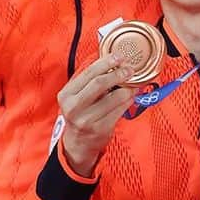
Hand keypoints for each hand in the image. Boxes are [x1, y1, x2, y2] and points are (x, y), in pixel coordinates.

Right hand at [58, 53, 136, 176]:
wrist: (78, 143)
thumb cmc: (81, 114)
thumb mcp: (77, 97)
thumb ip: (90, 80)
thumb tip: (114, 60)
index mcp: (66, 95)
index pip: (88, 73)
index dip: (106, 62)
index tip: (119, 56)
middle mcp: (73, 107)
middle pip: (99, 83)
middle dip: (118, 73)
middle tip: (130, 69)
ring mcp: (86, 120)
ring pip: (113, 98)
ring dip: (127, 88)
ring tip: (133, 84)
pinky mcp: (100, 129)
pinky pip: (120, 110)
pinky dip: (128, 101)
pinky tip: (131, 97)